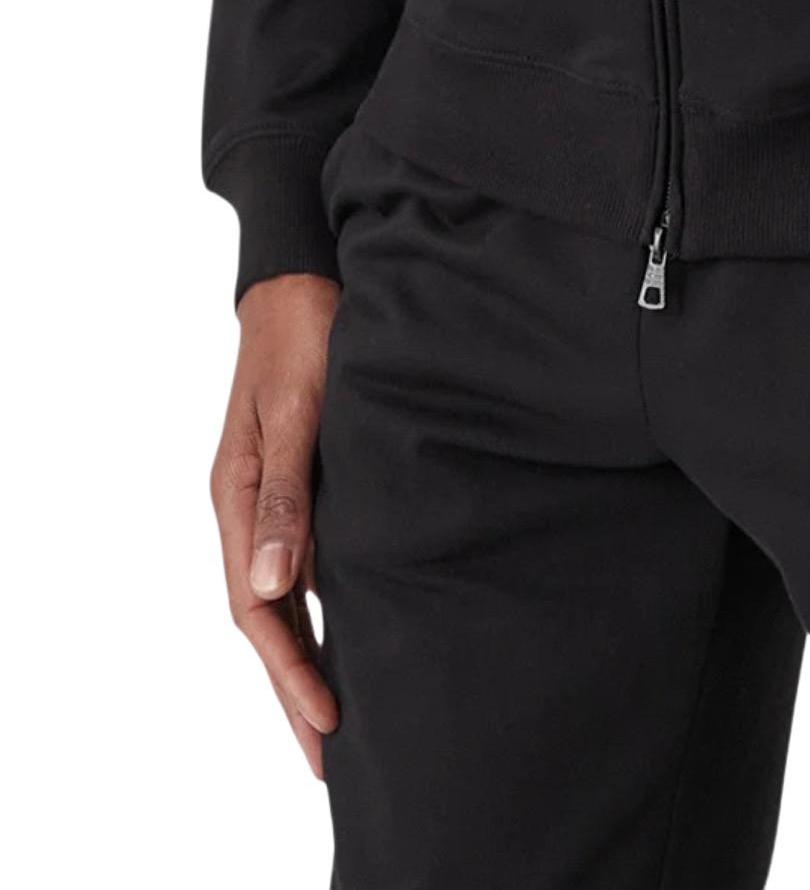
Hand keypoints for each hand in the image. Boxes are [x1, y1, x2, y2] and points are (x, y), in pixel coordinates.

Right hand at [210, 272, 341, 775]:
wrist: (301, 279)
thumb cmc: (306, 335)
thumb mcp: (302, 410)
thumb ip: (288, 495)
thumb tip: (273, 587)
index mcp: (237, 498)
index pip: (258, 609)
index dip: (291, 670)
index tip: (327, 720)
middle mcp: (246, 508)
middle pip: (263, 618)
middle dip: (293, 688)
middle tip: (327, 758)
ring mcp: (268, 498)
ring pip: (280, 598)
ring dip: (303, 656)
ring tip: (335, 717)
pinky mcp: (295, 483)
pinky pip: (298, 564)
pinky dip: (318, 609)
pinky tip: (345, 631)